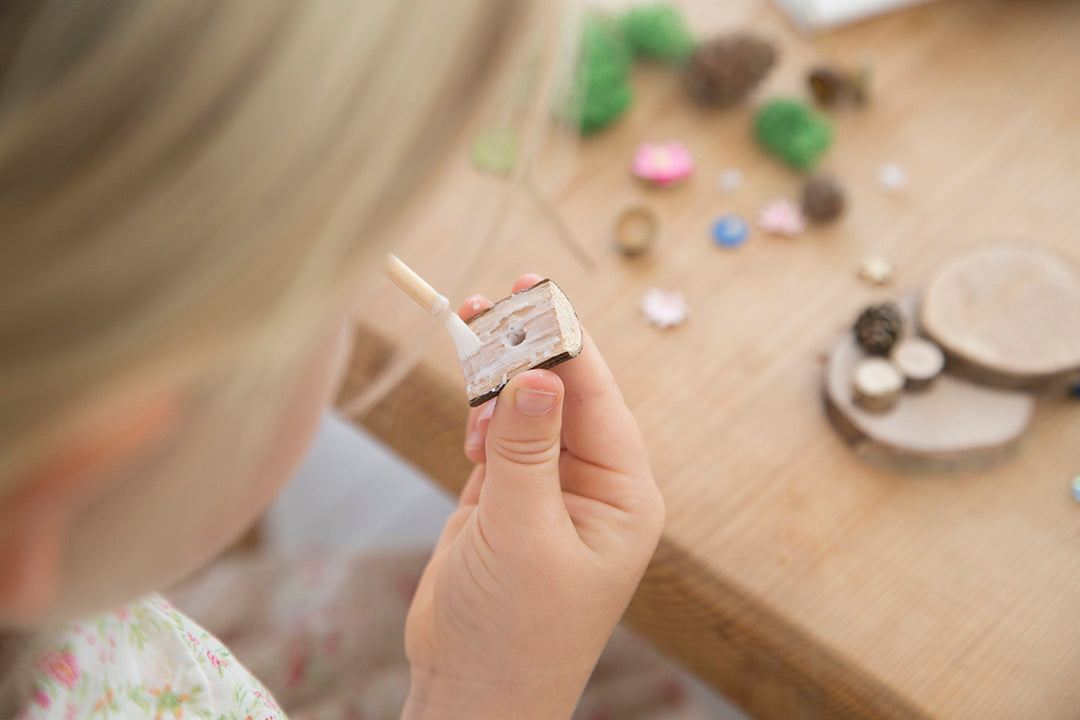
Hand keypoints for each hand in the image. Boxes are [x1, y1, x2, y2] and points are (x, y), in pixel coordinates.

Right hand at [402, 274, 664, 719]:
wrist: (471, 691)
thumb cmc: (514, 630)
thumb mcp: (522, 533)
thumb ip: (527, 449)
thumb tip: (539, 371)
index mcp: (623, 494)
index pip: (596, 397)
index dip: (564, 341)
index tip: (530, 293)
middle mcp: (593, 484)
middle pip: (562, 392)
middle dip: (526, 348)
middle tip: (486, 304)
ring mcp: (548, 488)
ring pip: (526, 407)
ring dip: (497, 377)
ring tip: (468, 338)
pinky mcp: (507, 496)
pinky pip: (499, 434)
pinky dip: (482, 417)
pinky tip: (472, 429)